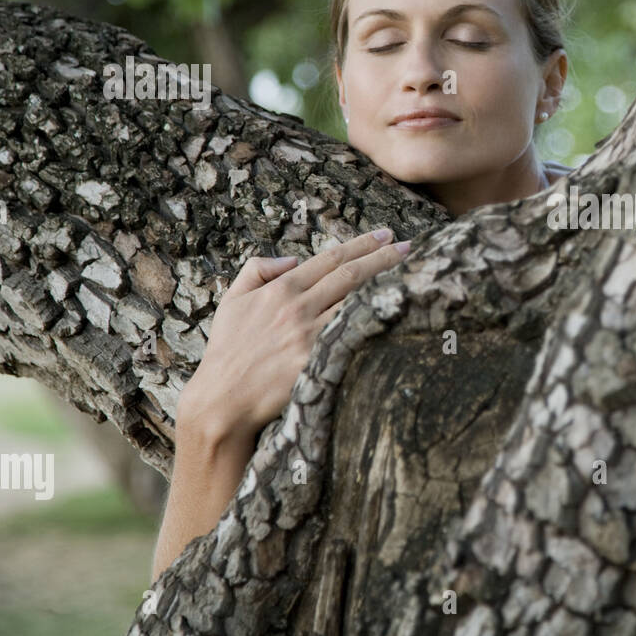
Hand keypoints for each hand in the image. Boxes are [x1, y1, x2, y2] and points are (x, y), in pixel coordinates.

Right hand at [178, 228, 411, 447]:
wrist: (223, 400)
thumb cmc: (228, 350)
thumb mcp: (231, 301)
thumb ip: (257, 269)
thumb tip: (292, 258)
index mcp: (281, 289)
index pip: (331, 258)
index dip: (362, 244)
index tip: (386, 235)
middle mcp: (298, 307)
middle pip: (351, 274)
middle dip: (383, 257)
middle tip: (409, 246)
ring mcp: (309, 334)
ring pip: (357, 301)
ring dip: (387, 285)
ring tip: (413, 273)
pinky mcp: (316, 361)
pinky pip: (352, 335)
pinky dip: (375, 321)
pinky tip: (397, 312)